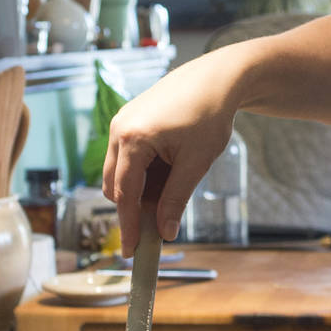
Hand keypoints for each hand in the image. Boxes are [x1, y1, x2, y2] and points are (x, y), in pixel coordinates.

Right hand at [102, 57, 242, 244]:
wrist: (216, 79)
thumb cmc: (209, 115)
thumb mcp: (195, 163)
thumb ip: (176, 199)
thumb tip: (165, 232)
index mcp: (133, 139)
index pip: (124, 194)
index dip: (129, 226)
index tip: (132, 251)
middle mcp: (119, 130)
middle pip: (115, 185)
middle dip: (134, 208)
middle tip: (158, 226)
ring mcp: (121, 123)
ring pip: (120, 172)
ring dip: (140, 189)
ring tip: (173, 189)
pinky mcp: (129, 120)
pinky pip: (128, 157)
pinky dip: (143, 173)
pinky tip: (169, 172)